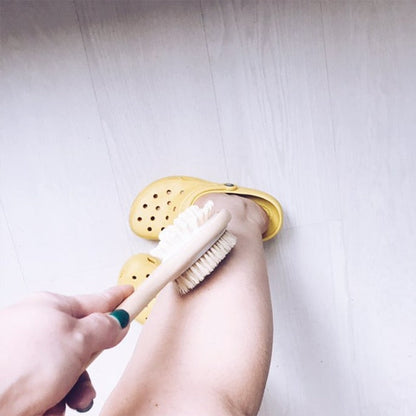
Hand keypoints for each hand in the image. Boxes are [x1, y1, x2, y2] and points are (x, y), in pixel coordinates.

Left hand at [0, 285, 132, 415]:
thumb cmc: (16, 367)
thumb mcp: (76, 341)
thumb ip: (103, 328)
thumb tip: (118, 320)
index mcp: (50, 308)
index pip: (95, 301)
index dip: (117, 299)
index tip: (131, 294)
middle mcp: (36, 328)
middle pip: (81, 344)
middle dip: (86, 367)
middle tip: (83, 379)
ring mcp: (24, 355)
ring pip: (65, 371)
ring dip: (70, 391)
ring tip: (60, 404)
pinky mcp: (15, 380)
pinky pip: (47, 389)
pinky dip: (50, 402)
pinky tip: (43, 409)